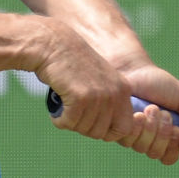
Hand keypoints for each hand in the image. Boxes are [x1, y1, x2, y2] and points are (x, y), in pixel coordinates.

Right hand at [36, 22, 137, 143]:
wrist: (53, 45)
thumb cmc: (72, 65)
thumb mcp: (100, 81)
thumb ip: (108, 102)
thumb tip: (106, 133)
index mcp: (123, 90)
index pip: (124, 128)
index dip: (106, 131)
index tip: (91, 124)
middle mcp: (115, 94)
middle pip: (101, 133)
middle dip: (83, 127)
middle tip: (72, 112)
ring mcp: (99, 96)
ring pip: (84, 129)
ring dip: (70, 121)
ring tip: (64, 105)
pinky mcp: (81, 97)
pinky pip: (69, 123)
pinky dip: (59, 119)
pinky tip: (56, 107)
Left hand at [114, 64, 178, 164]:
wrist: (135, 70)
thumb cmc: (160, 84)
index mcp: (166, 135)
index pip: (170, 157)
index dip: (173, 146)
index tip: (176, 128)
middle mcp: (148, 139)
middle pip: (156, 154)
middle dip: (163, 133)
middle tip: (163, 113)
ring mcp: (132, 135)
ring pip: (142, 148)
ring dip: (151, 127)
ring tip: (151, 108)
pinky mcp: (118, 130)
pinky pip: (128, 140)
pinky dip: (137, 126)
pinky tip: (138, 113)